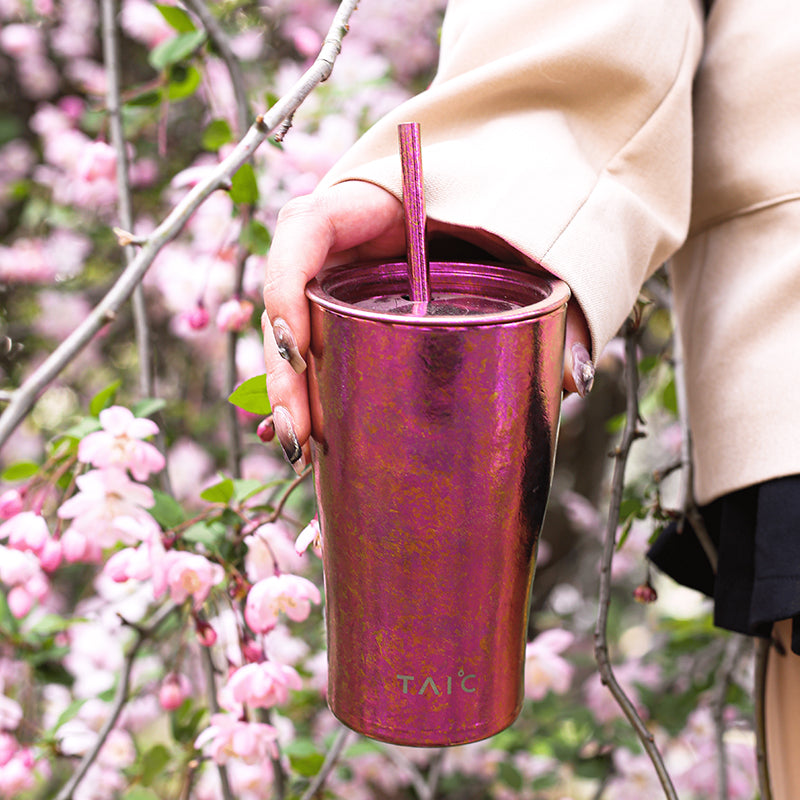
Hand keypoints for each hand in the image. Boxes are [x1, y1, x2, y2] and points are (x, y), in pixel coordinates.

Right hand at [262, 180, 592, 471]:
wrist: (519, 218)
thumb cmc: (523, 217)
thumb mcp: (535, 247)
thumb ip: (556, 299)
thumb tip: (573, 377)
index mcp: (379, 204)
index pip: (308, 227)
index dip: (285, 286)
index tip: (297, 350)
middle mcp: (352, 244)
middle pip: (293, 298)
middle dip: (285, 369)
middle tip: (299, 432)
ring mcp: (350, 281)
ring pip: (300, 332)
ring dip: (292, 392)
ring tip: (301, 450)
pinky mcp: (358, 315)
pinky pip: (322, 349)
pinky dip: (312, 393)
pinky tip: (312, 441)